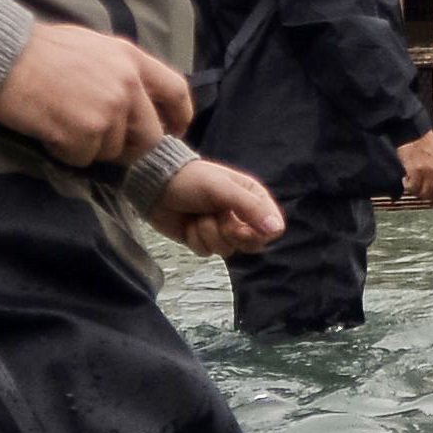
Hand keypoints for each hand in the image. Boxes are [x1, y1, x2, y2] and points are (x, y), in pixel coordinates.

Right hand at [0, 19, 193, 167]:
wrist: (3, 55)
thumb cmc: (41, 50)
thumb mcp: (95, 47)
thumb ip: (122, 72)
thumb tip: (139, 101)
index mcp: (132, 59)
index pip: (177, 91)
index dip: (180, 117)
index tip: (175, 131)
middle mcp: (127, 84)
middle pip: (150, 136)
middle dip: (129, 146)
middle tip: (101, 142)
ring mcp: (108, 109)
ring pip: (112, 151)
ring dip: (89, 147)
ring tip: (62, 122)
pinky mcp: (84, 132)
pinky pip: (83, 158)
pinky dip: (66, 152)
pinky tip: (49, 130)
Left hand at [144, 156, 282, 258]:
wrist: (155, 186)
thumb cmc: (191, 180)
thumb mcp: (223, 189)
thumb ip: (251, 208)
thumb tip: (277, 230)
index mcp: (253, 198)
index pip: (272, 227)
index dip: (257, 233)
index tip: (239, 226)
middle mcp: (241, 215)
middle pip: (252, 244)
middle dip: (230, 234)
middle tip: (216, 218)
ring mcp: (222, 229)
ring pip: (227, 250)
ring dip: (208, 233)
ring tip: (198, 215)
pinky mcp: (204, 240)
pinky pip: (208, 252)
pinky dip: (195, 239)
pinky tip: (188, 224)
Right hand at [393, 130, 432, 205]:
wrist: (412, 131)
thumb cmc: (424, 141)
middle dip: (428, 197)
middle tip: (421, 194)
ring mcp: (429, 170)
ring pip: (425, 193)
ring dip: (417, 192)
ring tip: (412, 185)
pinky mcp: (416, 170)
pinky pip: (413, 187)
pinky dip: (408, 186)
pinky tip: (406, 179)